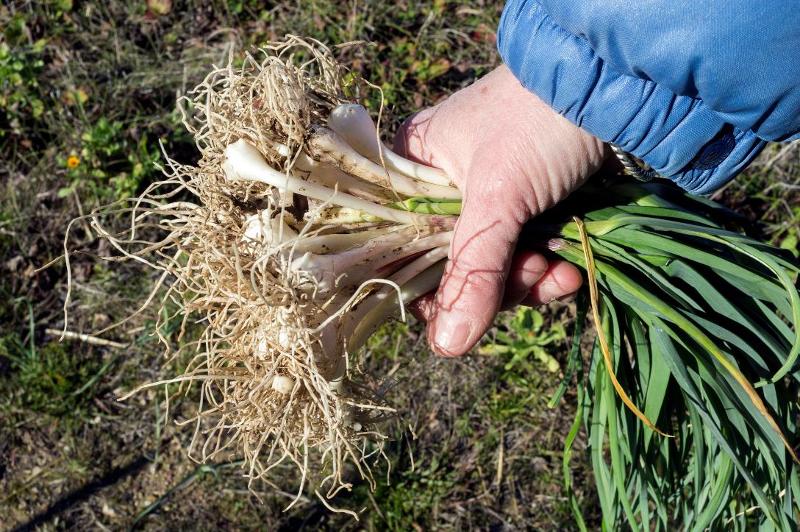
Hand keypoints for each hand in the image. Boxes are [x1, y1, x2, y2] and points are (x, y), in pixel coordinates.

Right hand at [394, 65, 606, 356]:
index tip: (456, 312)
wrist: (620, 87)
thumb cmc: (539, 122)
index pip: (401, 244)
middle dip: (492, 281)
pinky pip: (526, 259)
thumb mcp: (500, 195)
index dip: (424, 285)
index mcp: (415, 168)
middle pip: (450, 265)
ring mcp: (492, 200)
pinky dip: (548, 271)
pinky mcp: (532, 211)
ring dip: (526, 280)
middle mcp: (445, 187)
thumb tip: (445, 347)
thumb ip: (474, 270)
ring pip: (492, 268)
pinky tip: (571, 270)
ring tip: (556, 268)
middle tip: (527, 272)